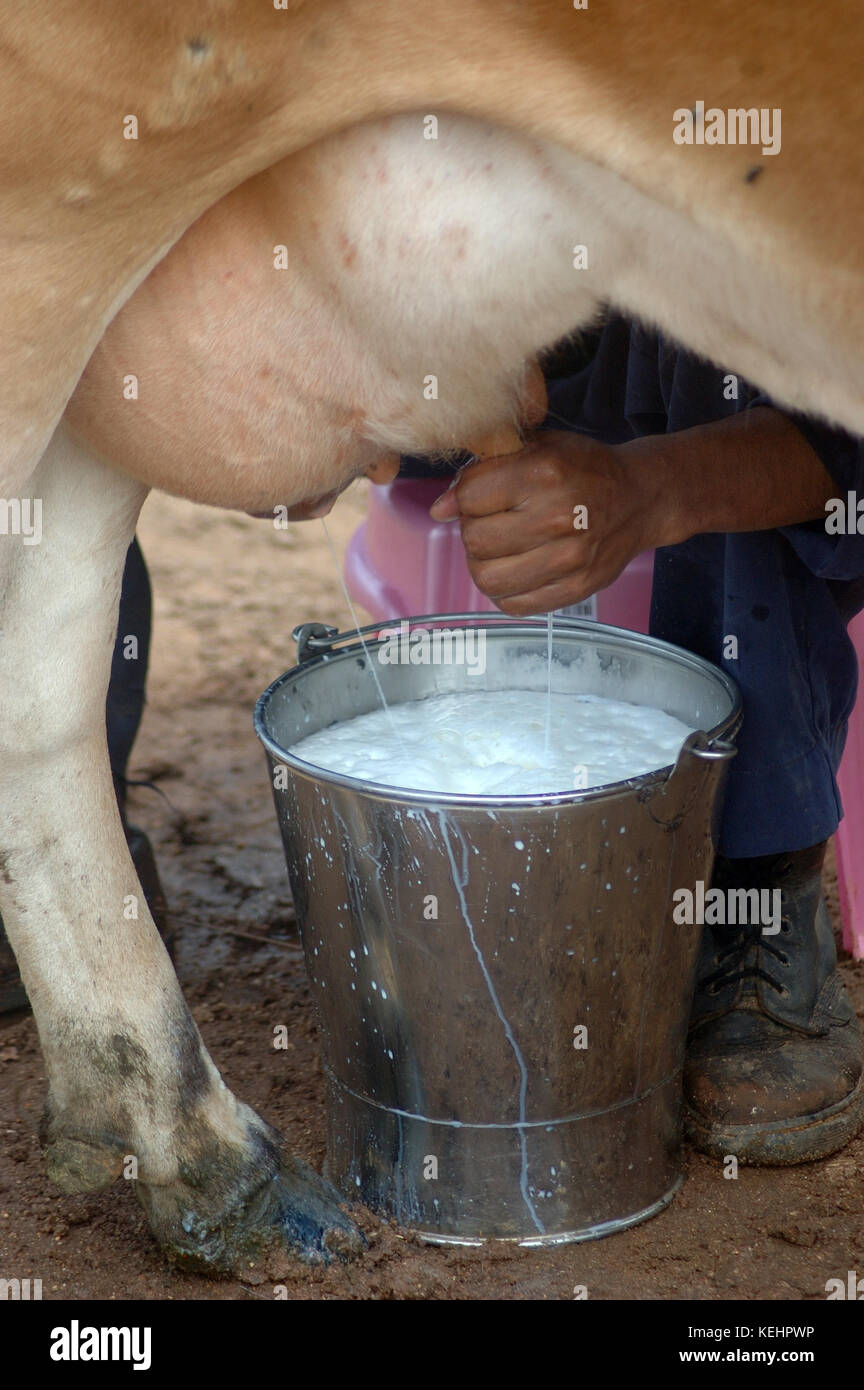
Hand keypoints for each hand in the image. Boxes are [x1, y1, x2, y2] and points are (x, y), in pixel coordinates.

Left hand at [429, 430, 670, 614]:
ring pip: (487, 577)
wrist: (639, 498)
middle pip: (475, 540)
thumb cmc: (583, 469)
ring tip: (499, 548)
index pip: (469, 498)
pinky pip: (513, 604)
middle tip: (491, 522)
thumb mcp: (538, 447)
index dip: (464, 498)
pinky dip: (504, 590)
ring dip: (483, 564)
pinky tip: (516, 569)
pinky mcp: (575, 589)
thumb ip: (485, 470)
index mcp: (545, 472)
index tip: (477, 498)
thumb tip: (440, 509)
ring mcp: (569, 559)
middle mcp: (558, 517)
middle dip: (473, 530)